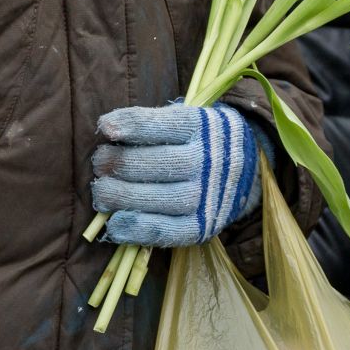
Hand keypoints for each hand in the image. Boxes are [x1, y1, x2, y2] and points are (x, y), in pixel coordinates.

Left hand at [90, 103, 262, 247]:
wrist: (250, 166)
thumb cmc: (200, 138)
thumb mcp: (187, 119)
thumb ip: (153, 125)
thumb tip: (107, 133)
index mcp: (201, 126)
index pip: (164, 125)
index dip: (132, 125)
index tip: (104, 128)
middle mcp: (207, 161)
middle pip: (159, 164)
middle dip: (120, 164)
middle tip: (99, 164)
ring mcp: (208, 196)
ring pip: (162, 199)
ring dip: (123, 197)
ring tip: (100, 193)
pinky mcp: (204, 226)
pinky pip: (170, 231)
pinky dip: (139, 230)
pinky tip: (115, 225)